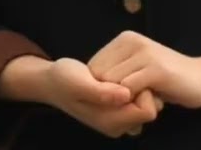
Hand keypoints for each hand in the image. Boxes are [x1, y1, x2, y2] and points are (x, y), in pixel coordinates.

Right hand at [42, 58, 162, 137]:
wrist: (51, 82)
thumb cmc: (63, 79)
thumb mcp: (78, 82)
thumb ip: (102, 92)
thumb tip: (127, 95)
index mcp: (109, 121)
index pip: (147, 111)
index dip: (142, 90)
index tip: (128, 75)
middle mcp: (116, 126)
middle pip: (149, 110)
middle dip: (143, 91)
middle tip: (124, 74)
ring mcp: (117, 121)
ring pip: (146, 106)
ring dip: (139, 90)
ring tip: (120, 76)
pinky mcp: (116, 113)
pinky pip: (138, 104)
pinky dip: (134, 91)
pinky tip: (118, 79)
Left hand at [88, 31, 200, 109]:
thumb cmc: (166, 78)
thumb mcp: (137, 67)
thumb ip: (116, 70)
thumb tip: (86, 84)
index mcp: (125, 39)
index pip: (93, 67)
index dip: (101, 88)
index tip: (120, 97)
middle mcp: (133, 41)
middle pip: (99, 76)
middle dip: (110, 95)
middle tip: (132, 101)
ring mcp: (145, 53)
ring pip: (112, 84)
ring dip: (123, 100)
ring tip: (142, 99)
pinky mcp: (156, 69)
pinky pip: (128, 90)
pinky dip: (133, 101)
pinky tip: (150, 100)